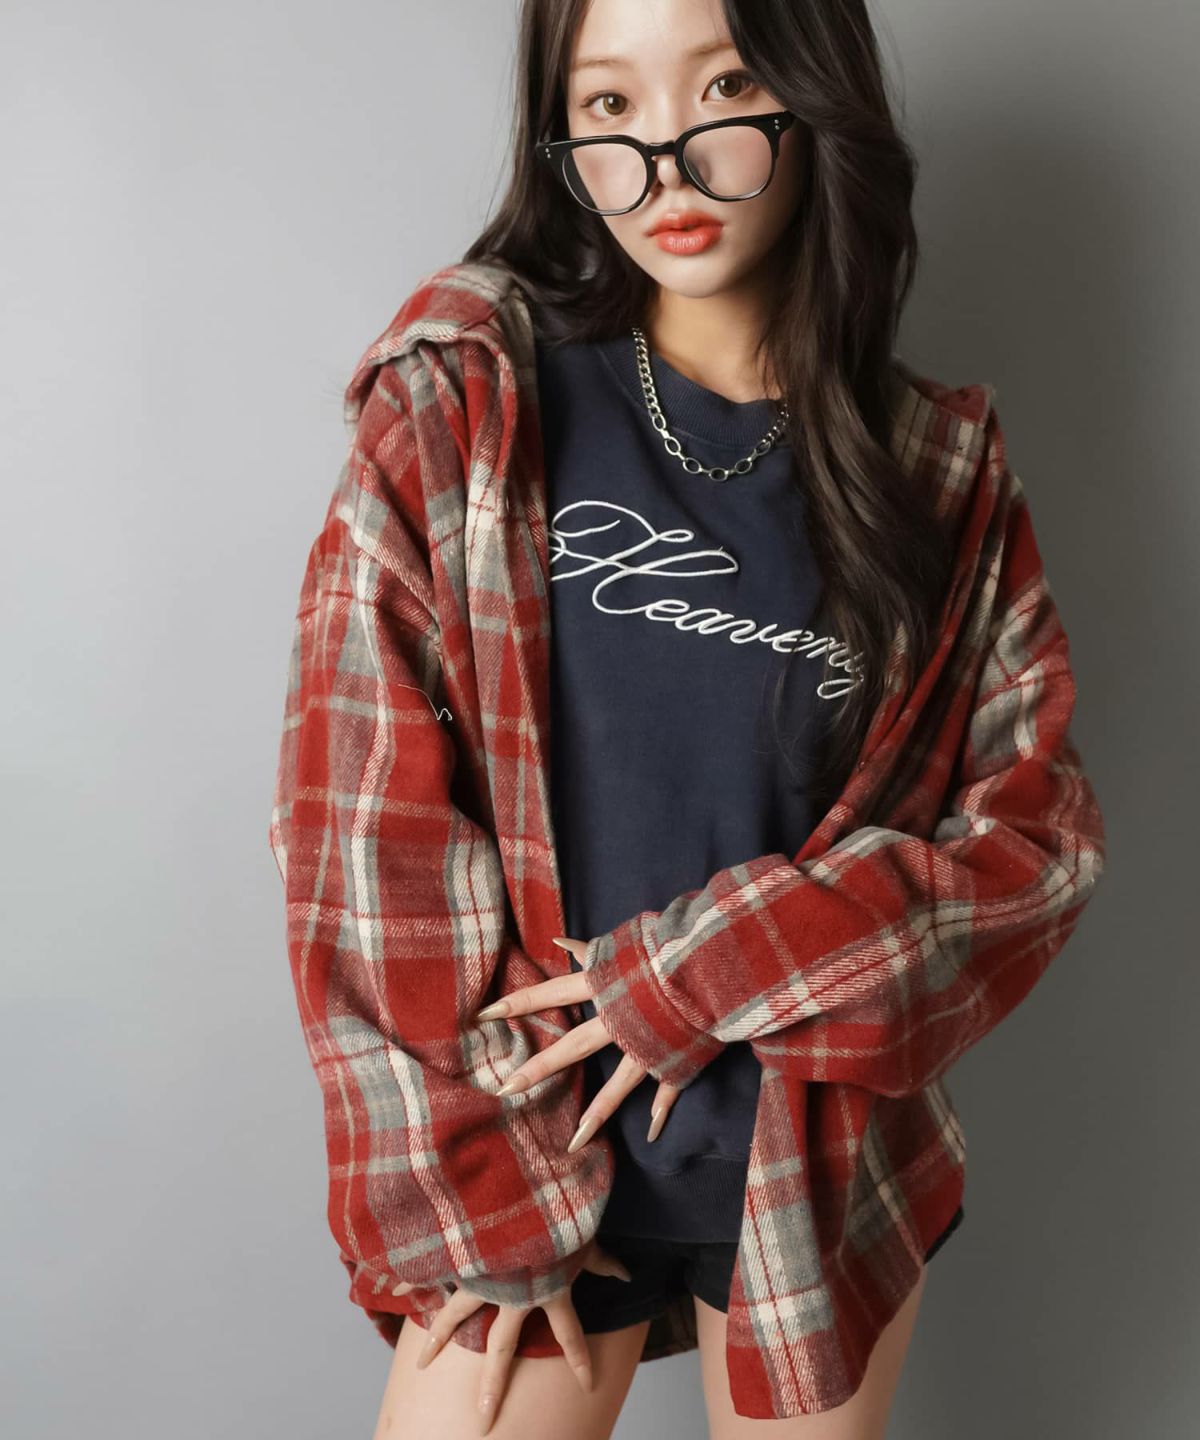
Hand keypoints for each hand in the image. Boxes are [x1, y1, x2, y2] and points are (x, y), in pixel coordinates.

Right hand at [392, 1236, 632, 1434]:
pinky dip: (412, 1282)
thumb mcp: (587, 1236)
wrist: (524, 1191)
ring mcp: (484, 1280)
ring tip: (421, 1364)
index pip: (569, 1334)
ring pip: (457, 1318)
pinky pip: (432, 1275)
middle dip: (493, 1387)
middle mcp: (513, 1295)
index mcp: (546, 1292)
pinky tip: (394, 1291)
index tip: (588, 1386)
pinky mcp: (462, 1259)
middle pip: (502, 1350)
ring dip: (438, 1341)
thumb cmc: (561, 1212)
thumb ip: (602, 1259)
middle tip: (484, 1419)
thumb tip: (629, 1274)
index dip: (580, 1360)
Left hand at [474, 935, 682, 1148]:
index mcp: (607, 985)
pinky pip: (667, 1089)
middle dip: (539, 1068)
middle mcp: (619, 1019)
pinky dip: (661, 1110)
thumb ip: (592, 949)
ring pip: (618, 1085)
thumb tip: (557, 939)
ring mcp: (646, 1045)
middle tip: (505, 1088)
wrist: (717, 964)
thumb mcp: (627, 944)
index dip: (519, 1003)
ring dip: (597, 1114)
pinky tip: (653, 1133)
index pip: (552, 992)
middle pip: (572, 1046)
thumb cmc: (671, 947)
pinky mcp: (675, 1058)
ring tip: (574, 1141)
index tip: (484, 1014)